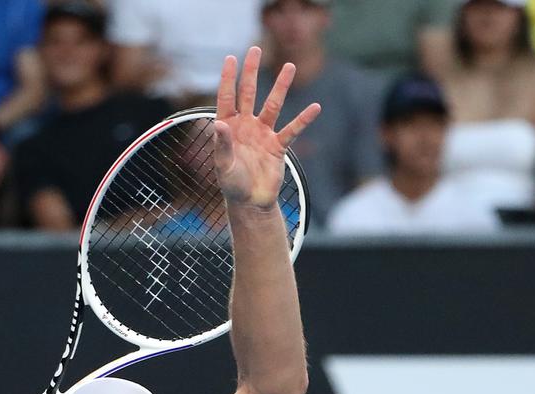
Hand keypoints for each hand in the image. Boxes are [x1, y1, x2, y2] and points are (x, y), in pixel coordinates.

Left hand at [212, 46, 320, 206]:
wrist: (251, 202)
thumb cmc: (232, 184)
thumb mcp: (224, 165)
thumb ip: (222, 144)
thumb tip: (218, 123)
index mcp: (228, 127)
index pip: (227, 97)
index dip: (228, 78)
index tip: (232, 57)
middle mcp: (245, 125)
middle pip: (249, 93)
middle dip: (251, 71)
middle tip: (256, 48)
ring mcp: (263, 133)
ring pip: (273, 105)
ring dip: (280, 86)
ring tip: (290, 66)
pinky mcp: (278, 146)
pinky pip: (292, 129)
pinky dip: (303, 119)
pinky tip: (315, 107)